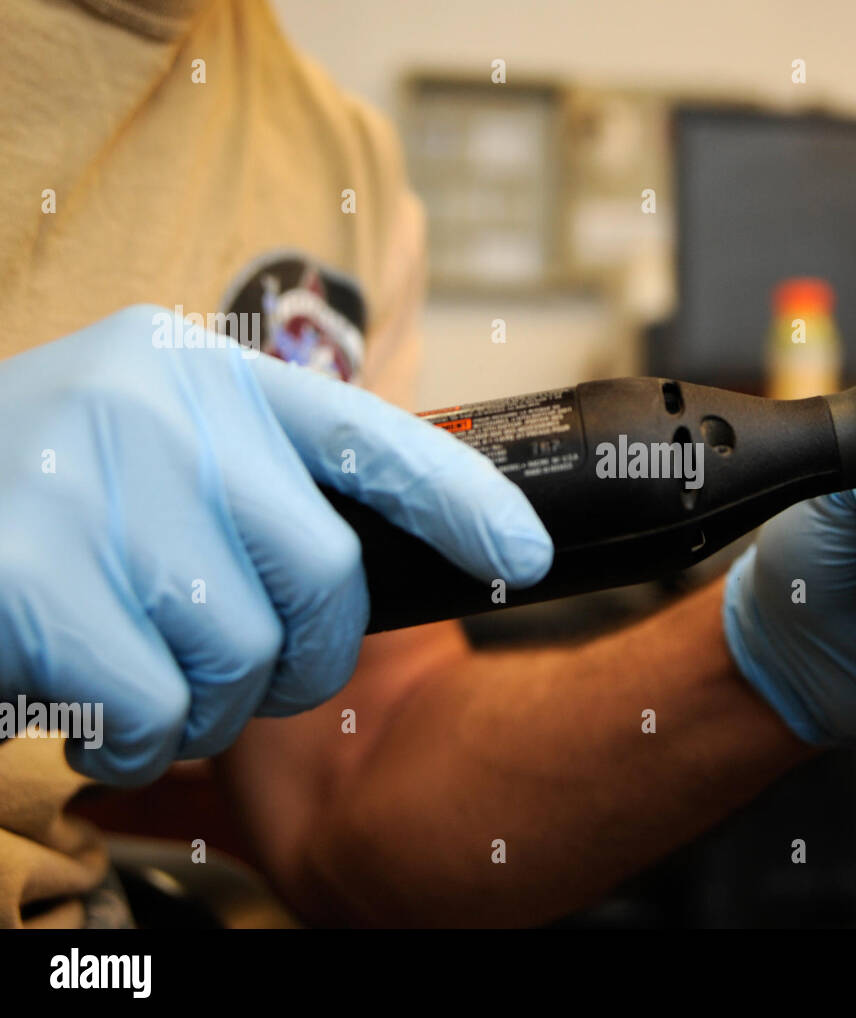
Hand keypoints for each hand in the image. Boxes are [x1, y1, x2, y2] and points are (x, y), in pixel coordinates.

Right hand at [0, 306, 551, 783]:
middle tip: (255, 679)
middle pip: (325, 571)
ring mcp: (88, 482)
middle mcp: (159, 409)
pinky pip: (152, 707)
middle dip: (305, 658)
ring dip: (207, 705)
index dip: (463, 502)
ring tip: (142, 679)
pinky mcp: (24, 575)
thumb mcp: (156, 453)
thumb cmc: (45, 496)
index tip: (525, 556)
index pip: (371, 436)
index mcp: (210, 375)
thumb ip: (258, 486)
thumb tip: (362, 565)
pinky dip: (135, 739)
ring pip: (240, 654)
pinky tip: (88, 709)